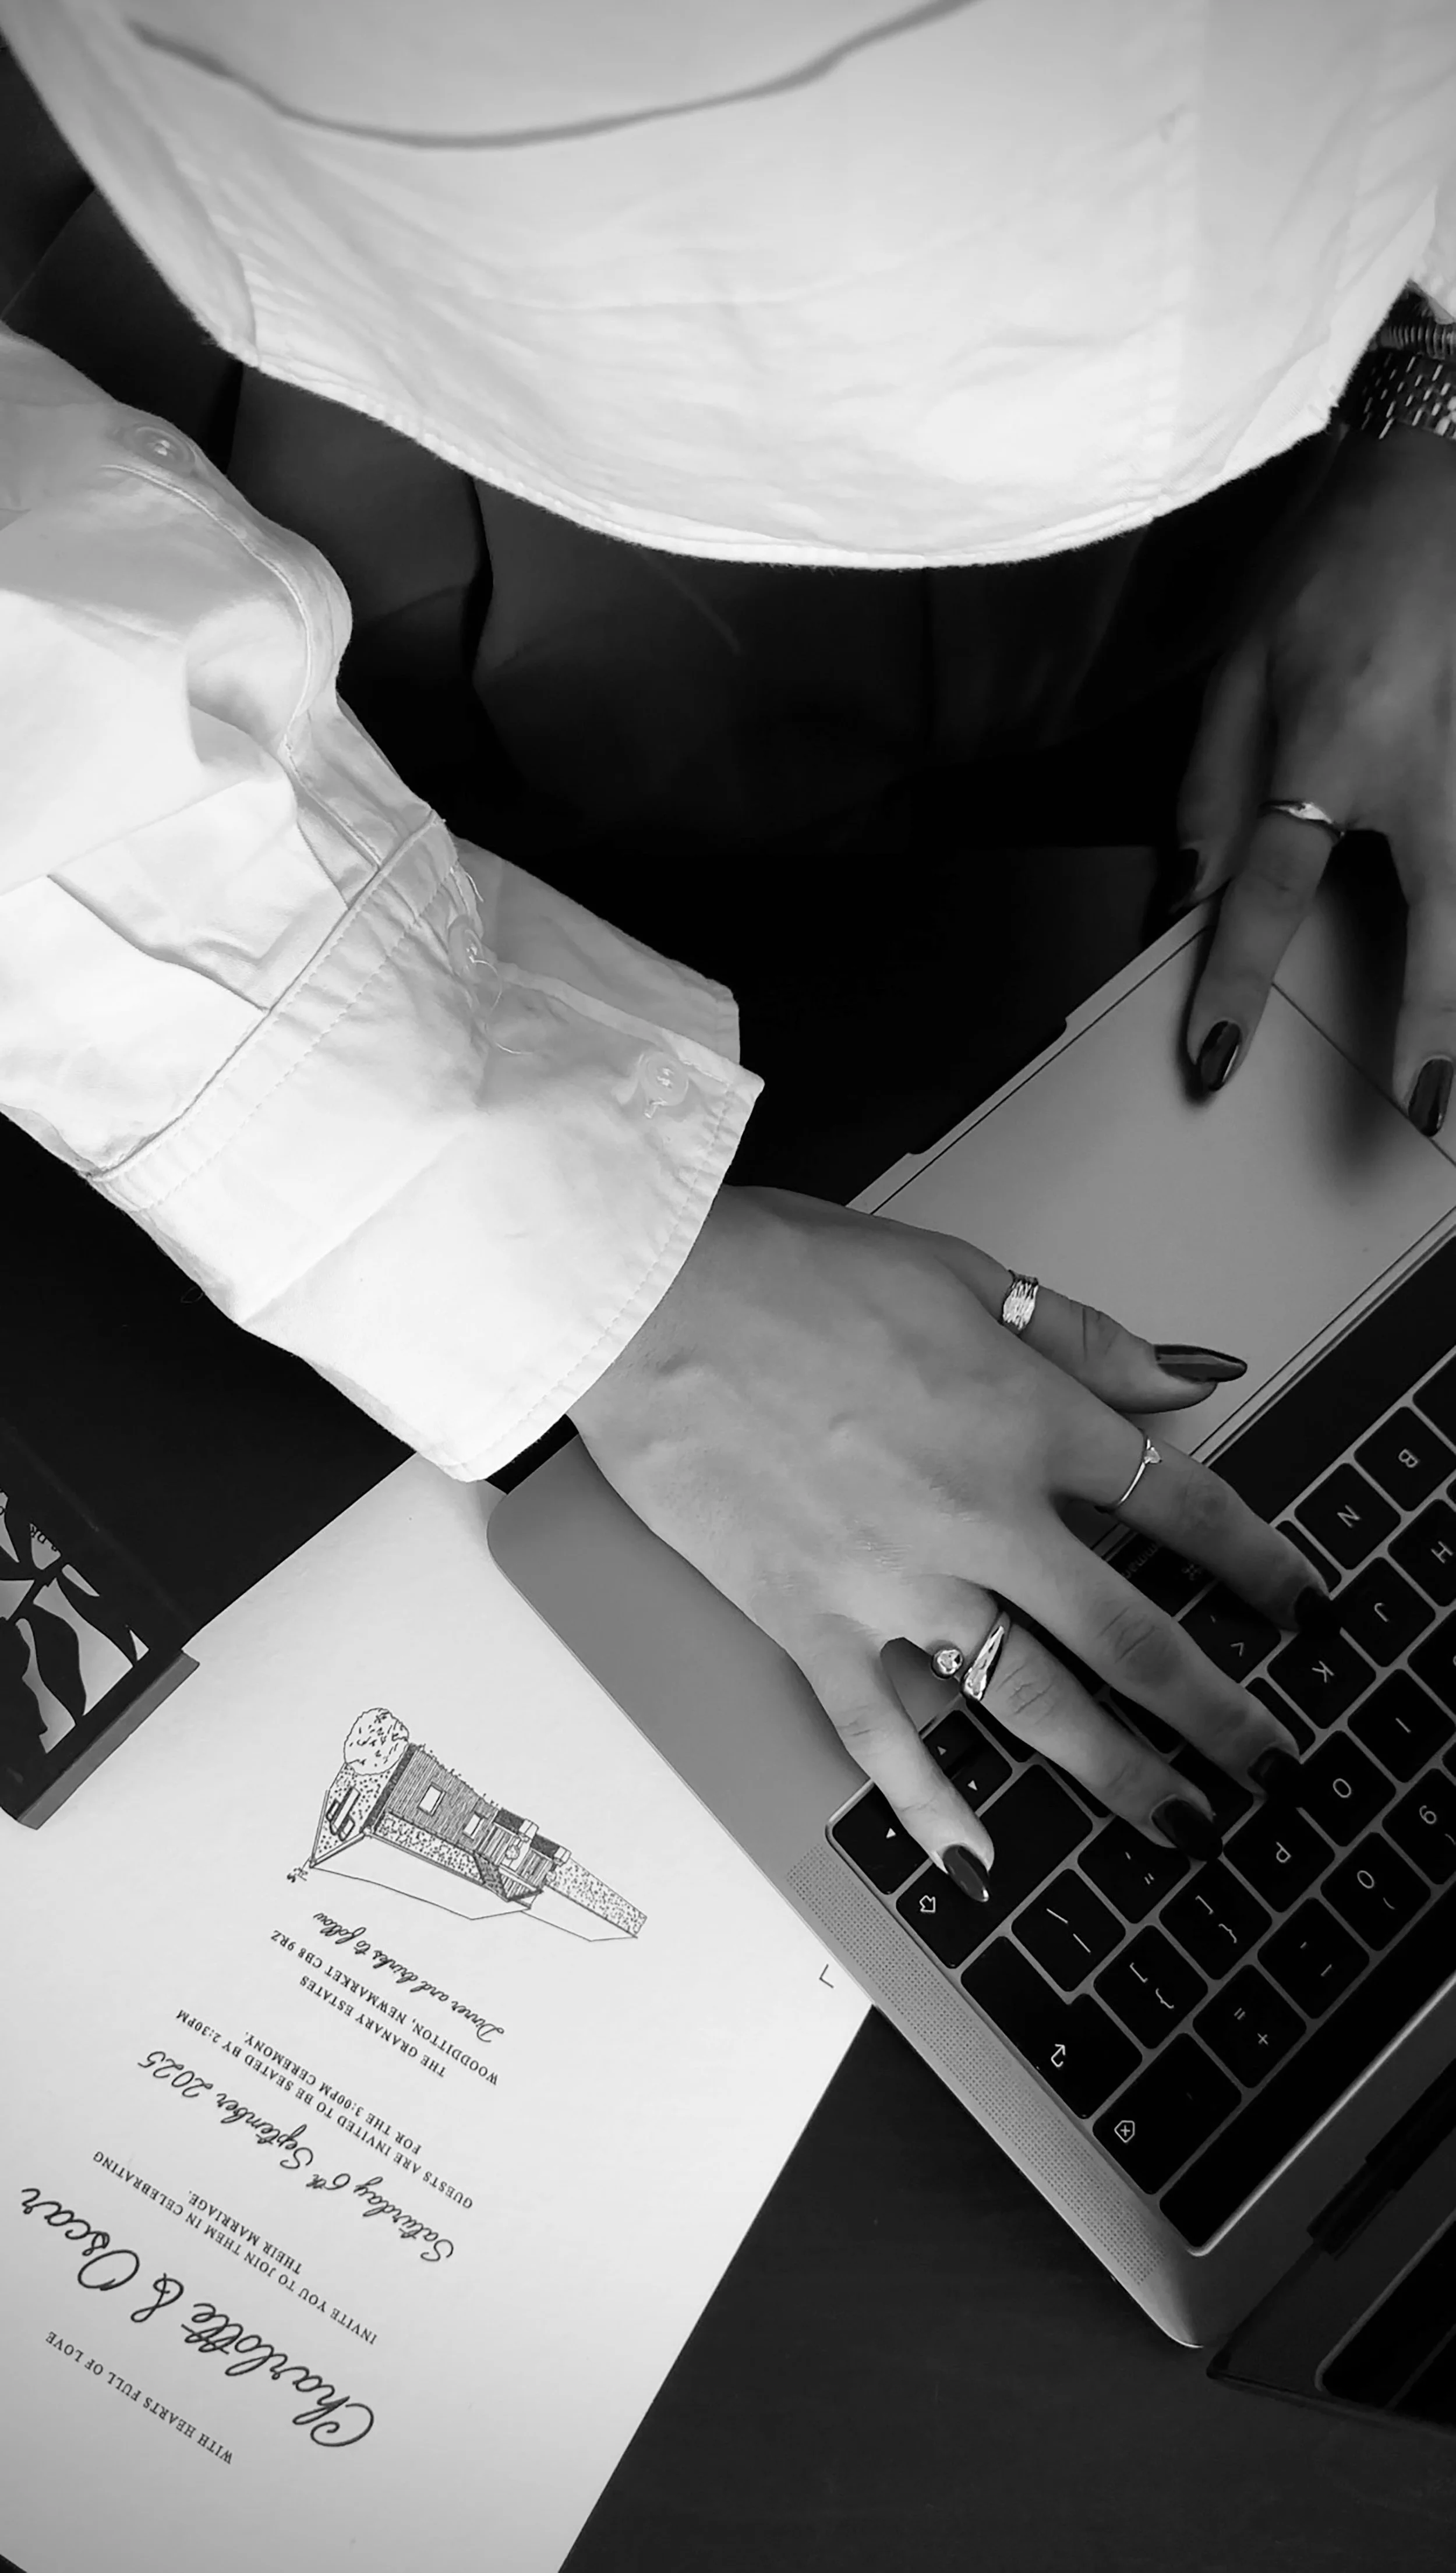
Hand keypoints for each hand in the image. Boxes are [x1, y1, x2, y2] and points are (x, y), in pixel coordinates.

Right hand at [569, 1185, 1320, 1887]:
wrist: (652, 1297)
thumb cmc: (792, 1270)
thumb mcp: (960, 1273)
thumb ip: (1082, 1339)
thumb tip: (1183, 1378)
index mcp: (1027, 1420)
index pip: (1182, 1507)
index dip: (1256, 1565)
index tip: (1297, 1607)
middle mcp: (980, 1516)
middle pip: (1130, 1636)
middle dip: (1215, 1712)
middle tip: (1268, 1764)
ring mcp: (891, 1581)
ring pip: (1030, 1700)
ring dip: (1114, 1771)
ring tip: (1176, 1822)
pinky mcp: (804, 1619)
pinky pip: (877, 1732)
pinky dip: (925, 1803)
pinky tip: (973, 1858)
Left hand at [1178, 422, 1455, 1136]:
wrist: (1439, 461)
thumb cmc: (1332, 560)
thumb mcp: (1238, 664)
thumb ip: (1211, 785)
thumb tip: (1185, 891)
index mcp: (1332, 741)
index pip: (1268, 892)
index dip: (1235, 985)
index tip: (1215, 1060)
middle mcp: (1427, 762)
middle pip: (1445, 917)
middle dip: (1438, 1022)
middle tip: (1428, 1115)